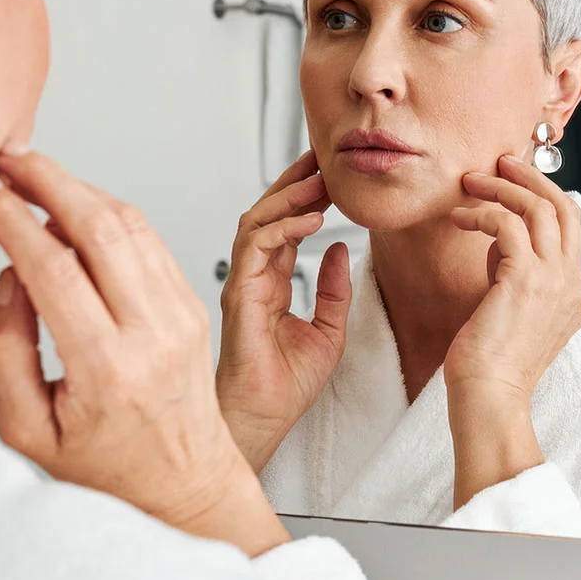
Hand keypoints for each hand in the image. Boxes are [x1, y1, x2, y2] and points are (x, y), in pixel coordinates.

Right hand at [0, 148, 288, 556]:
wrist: (185, 483)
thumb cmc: (111, 467)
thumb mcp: (31, 429)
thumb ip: (7, 349)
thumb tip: (12, 277)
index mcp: (106, 367)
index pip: (53, 268)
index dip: (11, 218)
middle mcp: (152, 332)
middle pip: (100, 228)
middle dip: (48, 180)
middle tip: (9, 160)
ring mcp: (180, 315)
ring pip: (131, 224)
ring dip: (81, 188)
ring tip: (38, 175)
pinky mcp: (192, 307)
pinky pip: (152, 241)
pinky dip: (113, 212)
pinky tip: (82, 206)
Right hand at [218, 150, 351, 472]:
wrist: (264, 418)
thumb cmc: (285, 385)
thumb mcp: (328, 330)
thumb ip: (334, 290)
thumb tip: (340, 250)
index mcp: (272, 283)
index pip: (285, 227)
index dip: (306, 198)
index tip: (329, 176)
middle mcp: (254, 277)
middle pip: (268, 214)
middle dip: (294, 183)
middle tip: (322, 160)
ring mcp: (243, 283)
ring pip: (257, 222)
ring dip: (288, 197)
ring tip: (318, 181)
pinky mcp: (240, 294)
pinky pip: (255, 248)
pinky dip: (281, 228)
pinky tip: (310, 219)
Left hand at [445, 154, 580, 507]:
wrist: (487, 398)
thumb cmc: (487, 361)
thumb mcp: (509, 309)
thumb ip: (512, 273)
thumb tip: (498, 238)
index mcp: (571, 293)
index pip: (569, 228)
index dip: (542, 197)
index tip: (511, 182)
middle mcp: (570, 284)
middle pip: (563, 208)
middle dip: (530, 178)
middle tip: (499, 161)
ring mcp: (552, 281)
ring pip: (538, 208)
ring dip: (501, 187)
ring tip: (469, 181)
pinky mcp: (524, 281)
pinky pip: (506, 225)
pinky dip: (480, 214)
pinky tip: (457, 220)